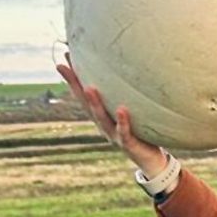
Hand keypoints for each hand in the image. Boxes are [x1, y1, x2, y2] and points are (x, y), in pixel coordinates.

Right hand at [56, 52, 168, 177]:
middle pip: (86, 103)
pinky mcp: (128, 144)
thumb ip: (128, 94)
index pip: (85, 93)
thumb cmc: (142, 132)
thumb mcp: (132, 111)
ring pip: (101, 118)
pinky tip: (121, 109)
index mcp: (103, 115)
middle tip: (65, 66)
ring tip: (89, 87)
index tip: (65, 56)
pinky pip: (124, 131)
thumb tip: (133, 66)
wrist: (151, 160)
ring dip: (94, 103)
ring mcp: (114, 134)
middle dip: (74, 85)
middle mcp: (104, 124)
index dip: (74, 77)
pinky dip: (123, 121)